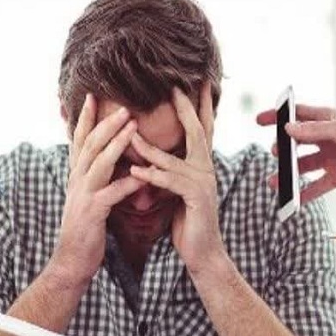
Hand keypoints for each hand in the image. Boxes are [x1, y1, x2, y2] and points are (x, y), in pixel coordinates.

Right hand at [54, 94, 144, 280]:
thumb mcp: (87, 196)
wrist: (71, 260)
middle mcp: (76, 180)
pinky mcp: (92, 213)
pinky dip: (127, 183)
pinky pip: (111, 194)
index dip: (84, 117)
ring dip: (116, 143)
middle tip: (124, 105)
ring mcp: (83, 196)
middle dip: (105, 122)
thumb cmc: (85, 229)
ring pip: (99, 163)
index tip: (92, 95)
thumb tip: (105, 158)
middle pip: (90, 144)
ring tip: (133, 127)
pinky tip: (142, 176)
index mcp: (76, 175)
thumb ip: (95, 176)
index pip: (79, 140)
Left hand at [130, 85, 223, 272]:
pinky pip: (170, 182)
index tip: (197, 83)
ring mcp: (203, 183)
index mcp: (201, 165)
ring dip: (149, 147)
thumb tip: (153, 155)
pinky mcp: (196, 199)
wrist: (202, 252)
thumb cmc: (187, 221)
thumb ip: (170, 170)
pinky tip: (134, 172)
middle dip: (186, 108)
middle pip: (197, 132)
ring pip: (174, 158)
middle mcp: (206, 169)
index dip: (200, 105)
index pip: (202, 128)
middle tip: (175, 87)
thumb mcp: (177, 190)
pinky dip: (151, 176)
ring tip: (129, 135)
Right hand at [255, 105, 335, 202]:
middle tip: (275, 153)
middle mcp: (325, 139)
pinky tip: (292, 200)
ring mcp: (330, 159)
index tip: (259, 120)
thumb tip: (288, 129)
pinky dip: (303, 194)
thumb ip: (314, 130)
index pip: (296, 116)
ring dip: (288, 174)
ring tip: (275, 181)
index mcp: (326, 121)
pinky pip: (315, 187)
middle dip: (282, 149)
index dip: (278, 117)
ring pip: (302, 167)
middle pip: (296, 144)